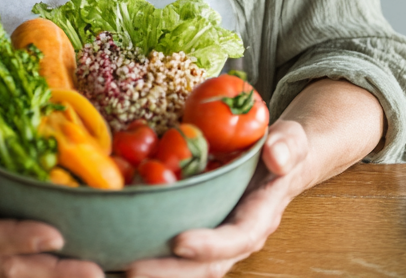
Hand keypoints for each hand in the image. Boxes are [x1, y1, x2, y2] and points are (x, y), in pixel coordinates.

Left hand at [126, 120, 309, 277]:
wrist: (281, 159)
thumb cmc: (283, 148)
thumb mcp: (291, 141)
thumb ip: (287, 147)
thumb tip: (276, 156)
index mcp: (259, 218)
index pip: (235, 239)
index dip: (210, 245)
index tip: (180, 242)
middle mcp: (236, 238)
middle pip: (204, 266)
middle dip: (168, 272)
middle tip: (131, 267)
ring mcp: (216, 239)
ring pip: (186, 268)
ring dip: (154, 273)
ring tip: (115, 269)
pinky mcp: (199, 231)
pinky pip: (174, 254)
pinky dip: (149, 259)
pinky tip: (114, 255)